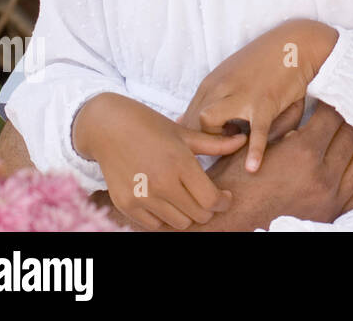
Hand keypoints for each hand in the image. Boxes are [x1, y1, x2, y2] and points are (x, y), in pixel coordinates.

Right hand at [74, 92, 246, 229]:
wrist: (108, 127)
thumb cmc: (151, 126)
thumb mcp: (185, 133)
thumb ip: (216, 144)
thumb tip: (243, 140)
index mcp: (180, 163)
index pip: (211, 200)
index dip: (224, 202)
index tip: (225, 197)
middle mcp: (161, 183)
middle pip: (198, 215)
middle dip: (208, 209)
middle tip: (208, 197)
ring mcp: (142, 196)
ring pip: (179, 223)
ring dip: (187, 215)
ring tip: (187, 198)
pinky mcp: (126, 204)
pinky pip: (154, 226)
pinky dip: (164, 218)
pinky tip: (167, 202)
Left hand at [182, 19, 338, 172]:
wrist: (297, 43)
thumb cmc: (267, 62)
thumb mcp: (235, 75)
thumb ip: (218, 97)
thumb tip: (198, 120)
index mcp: (212, 83)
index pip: (187, 116)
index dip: (193, 136)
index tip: (208, 146)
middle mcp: (220, 87)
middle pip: (191, 120)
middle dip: (200, 141)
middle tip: (220, 149)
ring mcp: (241, 94)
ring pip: (208, 120)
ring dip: (217, 139)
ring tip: (235, 145)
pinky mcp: (264, 102)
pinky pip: (255, 131)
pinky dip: (253, 151)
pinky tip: (253, 167)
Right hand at [194, 102, 352, 229]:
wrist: (231, 220)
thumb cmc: (238, 181)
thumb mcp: (257, 145)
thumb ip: (285, 121)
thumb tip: (304, 100)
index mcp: (303, 153)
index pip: (333, 118)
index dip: (334, 104)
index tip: (334, 96)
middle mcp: (323, 175)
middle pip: (351, 136)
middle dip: (350, 119)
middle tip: (349, 109)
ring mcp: (332, 197)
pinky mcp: (335, 212)